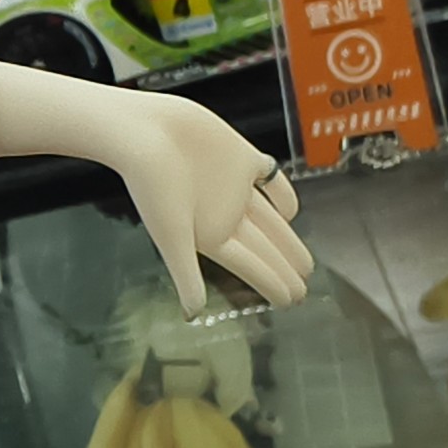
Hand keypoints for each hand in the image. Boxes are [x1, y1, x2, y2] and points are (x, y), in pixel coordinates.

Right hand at [118, 96, 313, 318]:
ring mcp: (234, 186)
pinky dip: (284, 195)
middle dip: (283, 269)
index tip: (290, 302)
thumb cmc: (150, 184)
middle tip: (303, 292)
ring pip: (272, 221)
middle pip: (264, 247)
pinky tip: (291, 211)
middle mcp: (223, 213)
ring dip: (288, 242)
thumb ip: (185, 274)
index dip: (271, 284)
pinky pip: (271, 180)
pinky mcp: (241, 156)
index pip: (249, 266)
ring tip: (304, 266)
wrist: (143, 131)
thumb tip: (193, 315)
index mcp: (209, 235)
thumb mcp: (171, 234)